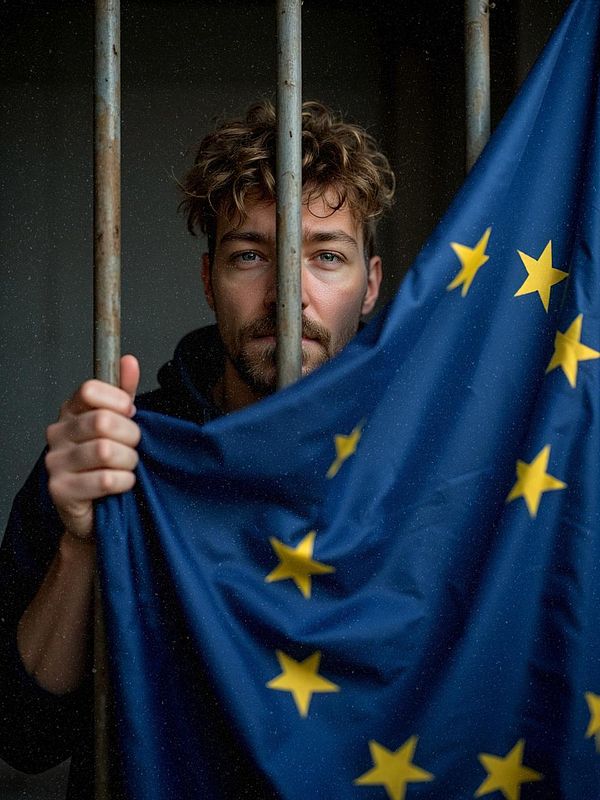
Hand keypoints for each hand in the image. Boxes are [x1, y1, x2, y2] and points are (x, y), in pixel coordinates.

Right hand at [45, 355, 140, 539]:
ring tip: (128, 467)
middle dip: (130, 436)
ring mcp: (55, 462)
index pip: (90, 390)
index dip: (118, 401)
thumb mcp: (119, 424)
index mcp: (70, 411)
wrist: (98, 509)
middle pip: (103, 421)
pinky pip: (105, 480)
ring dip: (129, 461)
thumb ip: (123, 393)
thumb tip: (129, 361)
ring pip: (105, 451)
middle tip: (134, 447)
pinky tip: (122, 484)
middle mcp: (57, 433)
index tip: (129, 414)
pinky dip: (124, 482)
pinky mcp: (60, 490)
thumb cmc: (108, 463)